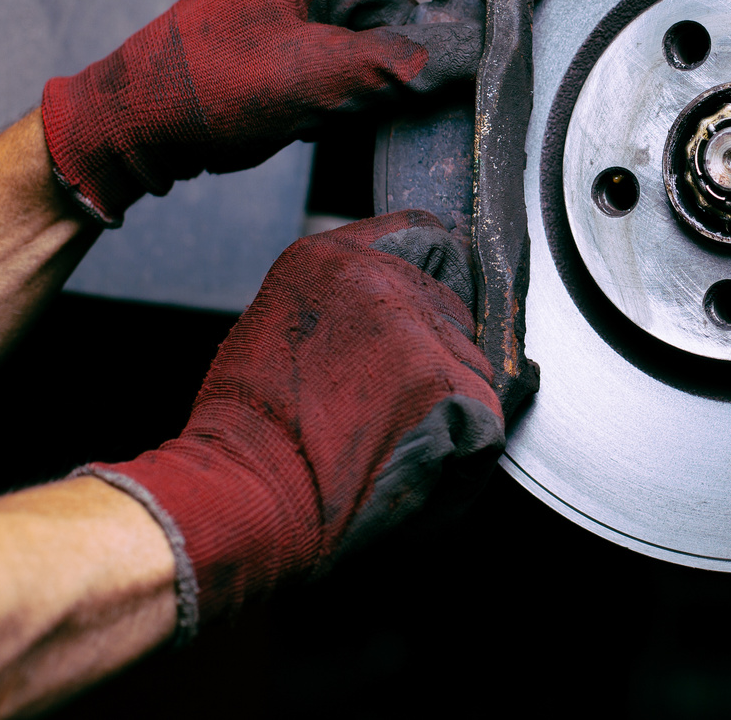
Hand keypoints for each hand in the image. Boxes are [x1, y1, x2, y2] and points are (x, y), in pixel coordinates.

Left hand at [41, 0, 480, 224]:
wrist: (133, 125)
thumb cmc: (207, 92)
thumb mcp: (313, 81)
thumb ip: (397, 66)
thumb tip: (474, 57)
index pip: (405, 11)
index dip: (395, 64)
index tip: (359, 98)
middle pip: (387, 34)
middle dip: (365, 81)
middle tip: (318, 105)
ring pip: (365, 57)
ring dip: (344, 95)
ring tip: (298, 108)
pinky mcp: (286, 30)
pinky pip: (338, 66)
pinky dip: (326, 98)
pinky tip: (292, 111)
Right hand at [78, 211, 504, 640]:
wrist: (243, 495)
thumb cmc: (245, 434)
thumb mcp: (274, 329)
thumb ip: (341, 306)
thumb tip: (390, 314)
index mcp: (330, 259)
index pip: (423, 235)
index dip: (434, 276)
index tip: (433, 305)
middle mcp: (382, 279)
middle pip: (454, 308)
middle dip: (438, 352)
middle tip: (392, 404)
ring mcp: (421, 331)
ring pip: (473, 362)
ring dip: (451, 401)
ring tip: (393, 437)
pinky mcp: (451, 385)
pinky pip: (486, 412)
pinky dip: (465, 445)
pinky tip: (414, 461)